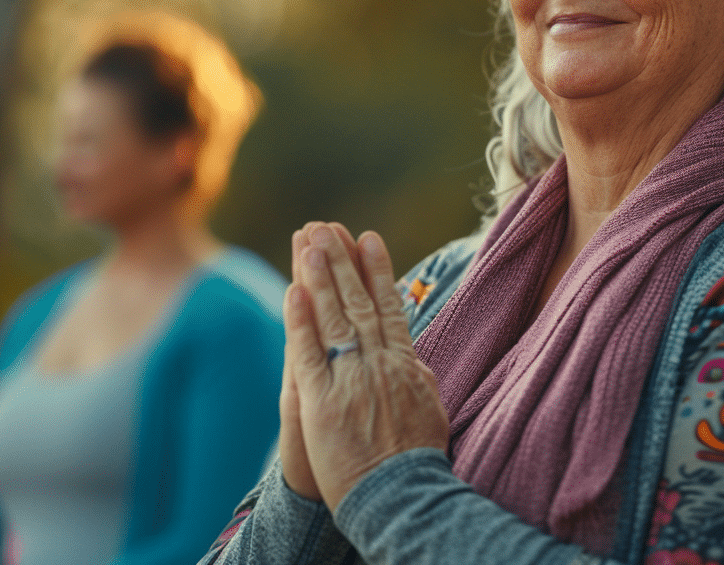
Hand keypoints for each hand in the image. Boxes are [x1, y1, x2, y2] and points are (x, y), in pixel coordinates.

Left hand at [286, 225, 448, 511]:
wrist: (400, 496)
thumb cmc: (416, 459)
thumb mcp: (429, 409)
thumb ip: (417, 377)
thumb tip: (412, 355)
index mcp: (405, 364)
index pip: (389, 306)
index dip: (377, 270)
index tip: (368, 237)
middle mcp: (379, 364)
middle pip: (358, 302)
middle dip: (342, 261)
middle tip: (328, 226)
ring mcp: (350, 380)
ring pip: (334, 318)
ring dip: (321, 277)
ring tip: (309, 240)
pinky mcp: (321, 402)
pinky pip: (308, 354)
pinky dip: (301, 322)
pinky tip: (294, 291)